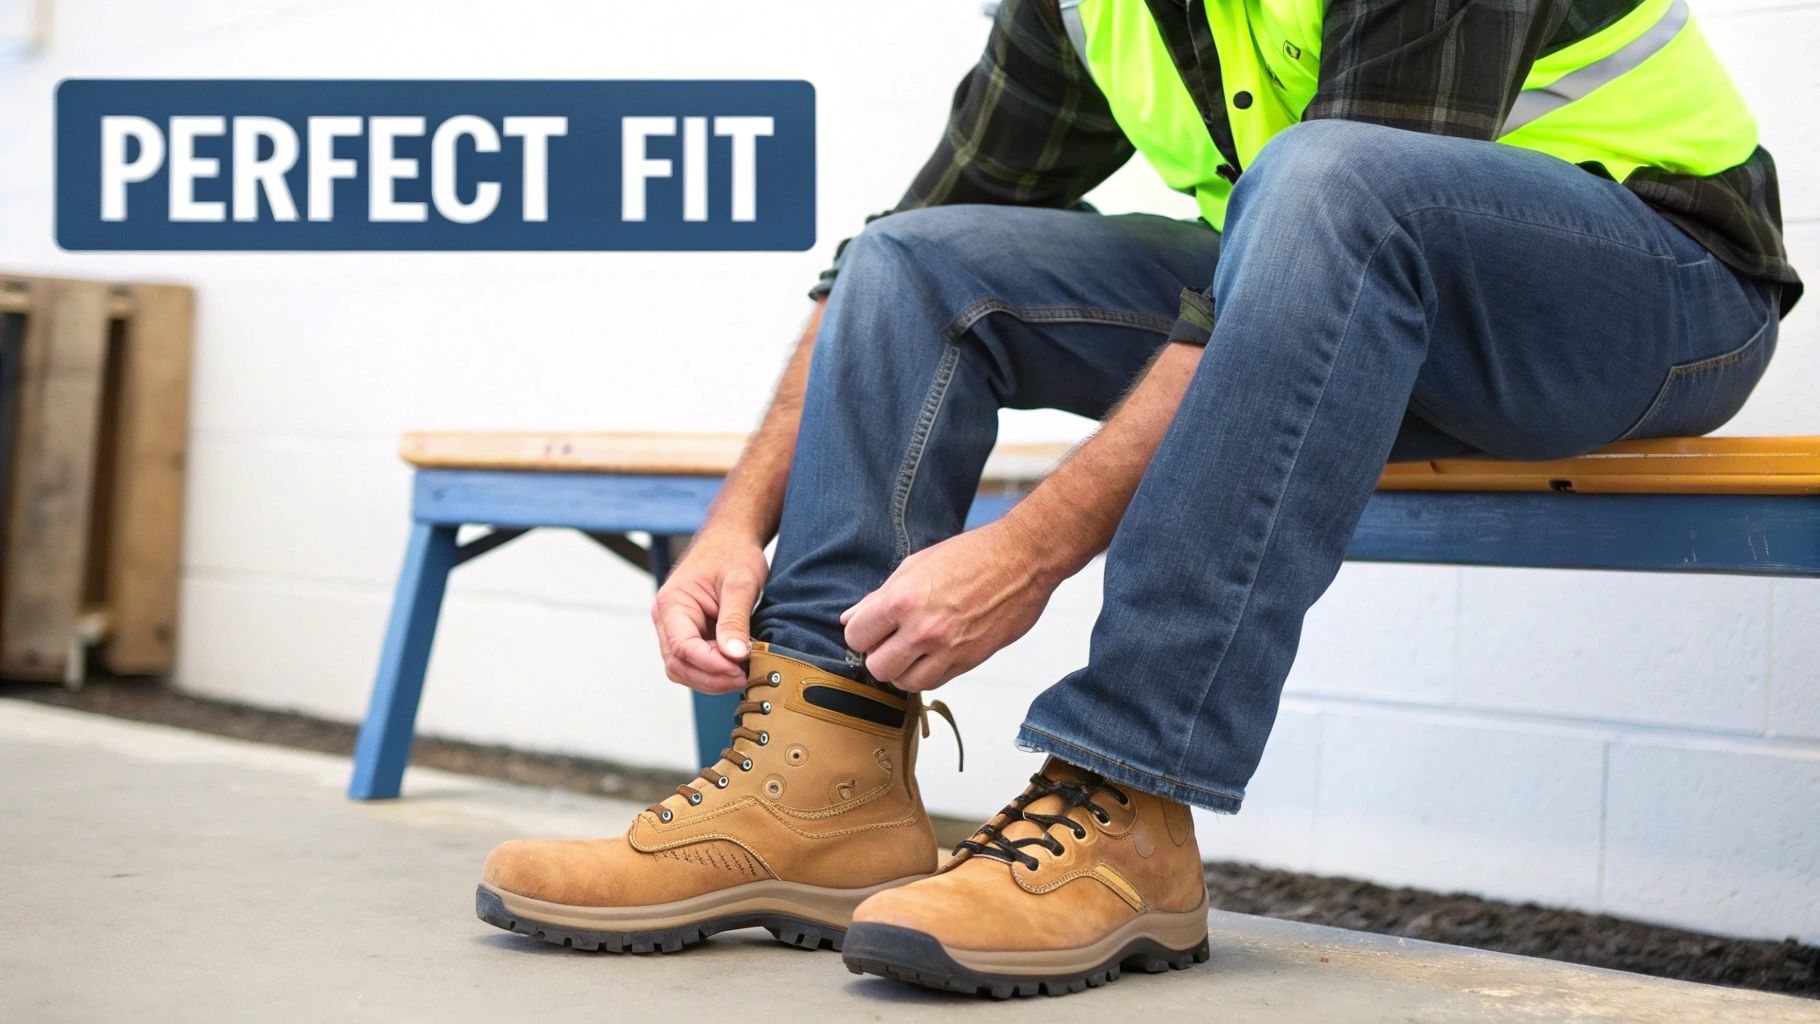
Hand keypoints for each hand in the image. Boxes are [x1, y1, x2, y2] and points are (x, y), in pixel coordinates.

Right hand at [651, 530, 768, 693]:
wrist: (731, 540)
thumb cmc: (733, 553)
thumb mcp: (741, 583)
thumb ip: (735, 619)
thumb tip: (735, 655)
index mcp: (672, 603)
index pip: (682, 647)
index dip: (711, 665)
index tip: (740, 669)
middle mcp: (666, 619)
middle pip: (678, 665)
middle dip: (712, 677)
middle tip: (746, 676)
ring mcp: (675, 630)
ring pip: (684, 670)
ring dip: (713, 679)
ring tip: (744, 672)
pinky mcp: (689, 635)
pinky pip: (695, 663)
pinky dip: (715, 671)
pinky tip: (738, 666)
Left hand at [841, 520, 1056, 691]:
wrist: (1022, 560)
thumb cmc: (972, 555)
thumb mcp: (916, 565)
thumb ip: (879, 597)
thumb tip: (850, 619)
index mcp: (903, 599)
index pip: (857, 636)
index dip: (862, 634)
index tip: (872, 628)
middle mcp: (923, 629)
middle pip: (877, 668)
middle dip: (879, 655)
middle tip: (891, 641)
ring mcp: (948, 649)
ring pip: (905, 683)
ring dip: (903, 669)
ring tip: (912, 649)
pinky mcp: (969, 661)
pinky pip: (935, 683)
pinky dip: (927, 673)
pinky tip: (933, 653)